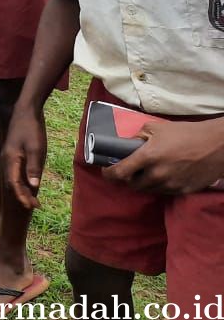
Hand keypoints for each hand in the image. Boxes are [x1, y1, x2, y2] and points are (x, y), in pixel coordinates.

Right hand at [4, 106, 47, 208]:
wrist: (26, 111)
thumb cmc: (31, 129)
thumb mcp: (36, 148)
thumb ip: (33, 167)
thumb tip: (33, 186)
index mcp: (10, 159)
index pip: (14, 184)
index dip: (22, 196)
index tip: (32, 206)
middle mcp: (6, 160)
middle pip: (12, 183)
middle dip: (23, 195)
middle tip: (36, 205)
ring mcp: (8, 156)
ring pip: (13, 177)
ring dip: (23, 189)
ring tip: (34, 199)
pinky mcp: (13, 153)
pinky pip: (15, 171)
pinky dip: (22, 180)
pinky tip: (30, 183)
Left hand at [104, 117, 223, 194]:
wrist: (216, 146)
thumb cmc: (186, 133)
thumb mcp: (156, 128)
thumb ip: (138, 136)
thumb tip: (127, 145)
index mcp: (148, 157)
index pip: (120, 173)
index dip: (109, 174)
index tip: (106, 171)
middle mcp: (157, 174)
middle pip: (132, 185)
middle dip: (128, 178)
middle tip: (130, 170)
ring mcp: (171, 185)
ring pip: (148, 190)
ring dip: (143, 183)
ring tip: (148, 171)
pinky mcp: (183, 191)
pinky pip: (164, 192)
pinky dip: (159, 185)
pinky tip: (164, 175)